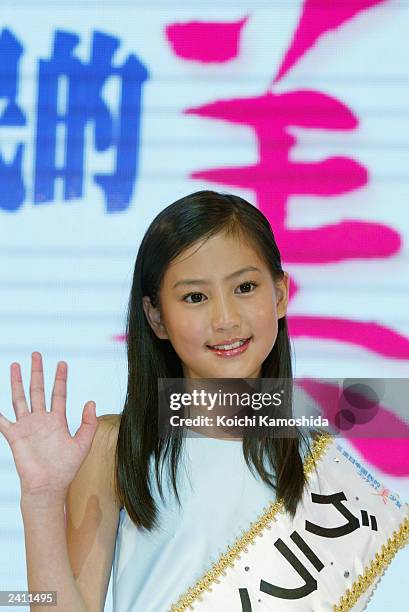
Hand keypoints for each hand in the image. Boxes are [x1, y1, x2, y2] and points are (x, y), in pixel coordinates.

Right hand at [0, 352, 97, 496]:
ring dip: (18, 382)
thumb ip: (89, 423)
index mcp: (58, 420)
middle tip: (36, 355)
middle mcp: (41, 420)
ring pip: (21, 398)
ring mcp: (27, 426)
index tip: (62, 363)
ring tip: (15, 365)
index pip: (59, 394)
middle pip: (38, 390)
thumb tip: (91, 401)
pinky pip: (3, 421)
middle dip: (37, 372)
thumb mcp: (83, 444)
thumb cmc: (66, 469)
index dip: (60, 378)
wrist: (49, 487)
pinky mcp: (15, 436)